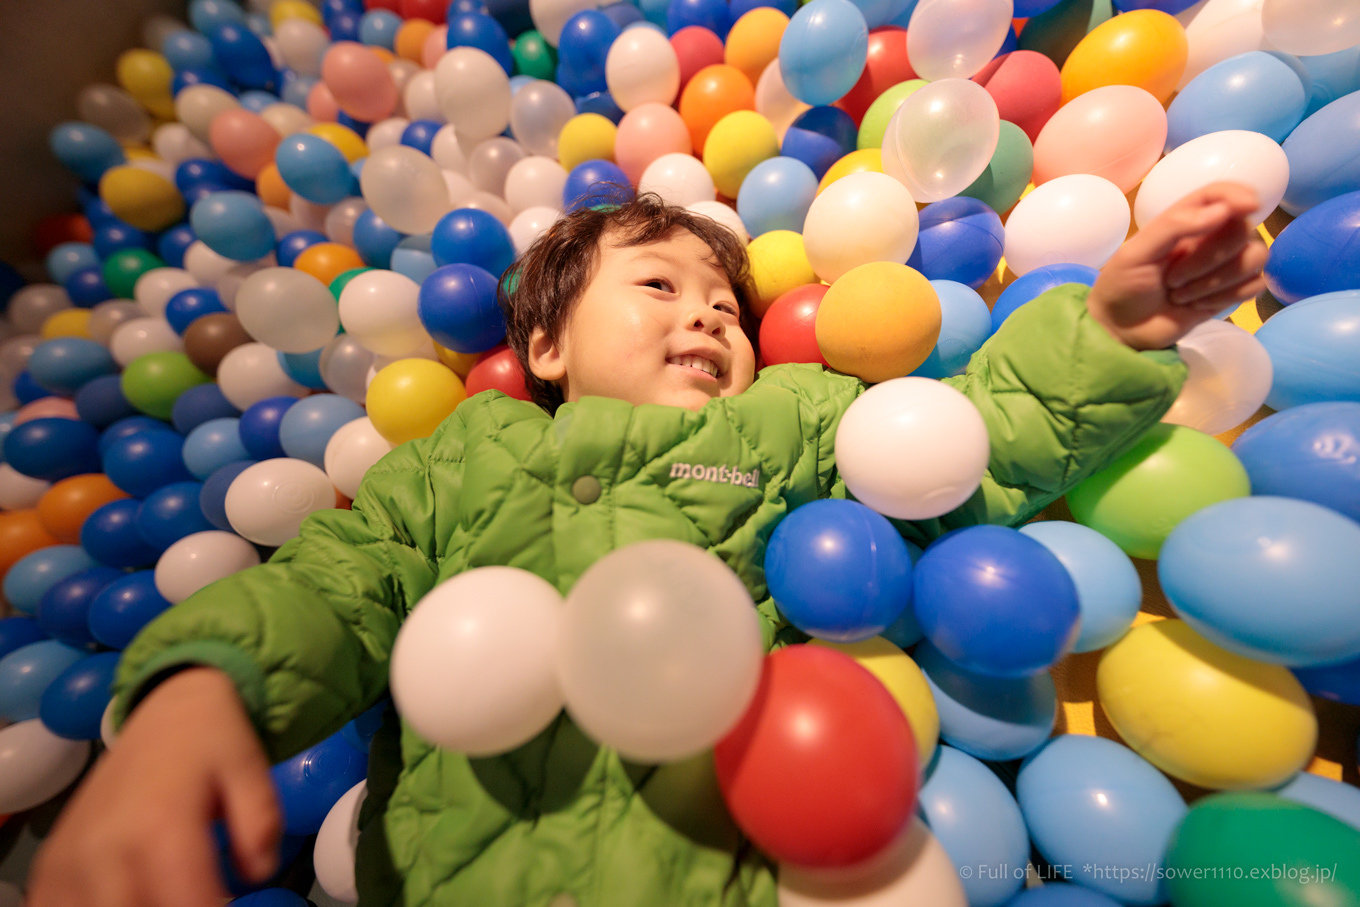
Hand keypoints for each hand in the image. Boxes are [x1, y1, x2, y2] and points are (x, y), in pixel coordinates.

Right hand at [27, 667, 281, 906]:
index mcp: (159, 827)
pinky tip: (127, 897)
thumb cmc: (213, 741)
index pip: (189, 906)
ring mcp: (68, 863)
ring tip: (165, 893)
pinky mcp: (48, 868)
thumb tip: (258, 871)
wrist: (167, 709)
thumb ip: (259, 824)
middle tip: (198, 895)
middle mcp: (104, 851)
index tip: (228, 902)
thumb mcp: (250, 770)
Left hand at [1086, 182, 1268, 350]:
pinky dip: (1227, 297)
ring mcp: (1224, 264)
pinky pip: (1256, 284)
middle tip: (1172, 280)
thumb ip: (1174, 226)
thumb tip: (1222, 210)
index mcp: (1186, 219)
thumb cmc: (1124, 284)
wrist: (1122, 328)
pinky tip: (1197, 305)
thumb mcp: (1135, 253)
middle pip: (1243, 230)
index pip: (1221, 194)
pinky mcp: (1232, 291)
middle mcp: (1211, 236)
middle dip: (1210, 258)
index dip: (1239, 194)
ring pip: (1255, 257)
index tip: (1248, 206)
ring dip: (1217, 281)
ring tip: (1180, 295)